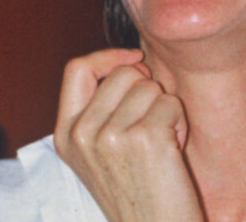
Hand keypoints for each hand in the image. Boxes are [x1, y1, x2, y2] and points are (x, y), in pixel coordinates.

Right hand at [54, 49, 204, 221]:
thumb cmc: (137, 190)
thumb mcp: (101, 149)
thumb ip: (104, 106)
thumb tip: (133, 60)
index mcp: (66, 134)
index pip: (77, 68)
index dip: (108, 56)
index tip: (134, 58)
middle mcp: (82, 134)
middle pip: (122, 72)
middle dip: (145, 89)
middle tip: (150, 124)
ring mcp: (110, 137)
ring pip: (149, 85)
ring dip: (163, 108)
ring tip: (159, 143)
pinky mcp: (144, 139)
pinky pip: (171, 102)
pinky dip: (179, 121)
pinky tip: (171, 153)